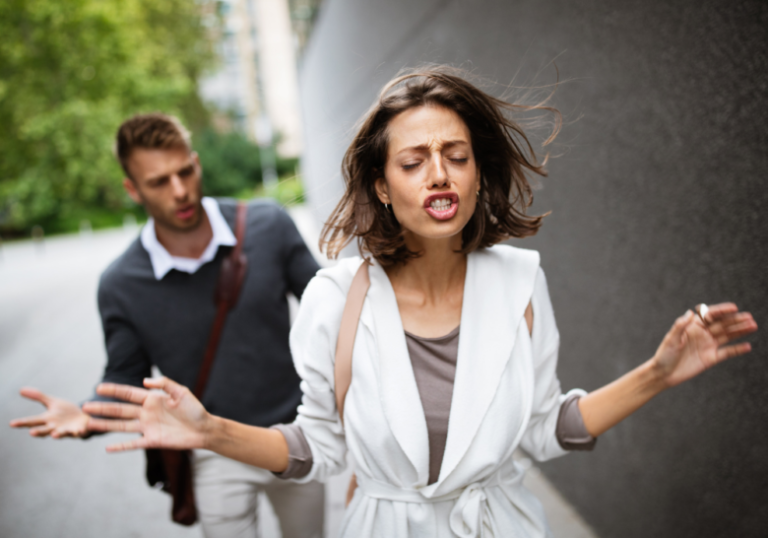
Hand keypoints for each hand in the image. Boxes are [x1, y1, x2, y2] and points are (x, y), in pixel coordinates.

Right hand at [9, 388, 89, 437]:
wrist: (84, 419)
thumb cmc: (66, 413)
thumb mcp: (52, 403)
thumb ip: (38, 397)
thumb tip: (20, 389)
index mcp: (47, 419)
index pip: (32, 421)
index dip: (22, 423)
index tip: (11, 423)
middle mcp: (55, 427)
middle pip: (45, 430)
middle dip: (38, 432)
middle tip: (31, 432)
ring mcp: (67, 430)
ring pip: (61, 434)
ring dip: (57, 435)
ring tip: (54, 435)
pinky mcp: (80, 431)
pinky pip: (80, 432)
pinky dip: (80, 432)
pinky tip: (80, 431)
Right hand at [82, 377, 209, 452]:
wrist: (204, 429)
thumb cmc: (194, 409)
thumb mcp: (181, 392)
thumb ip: (164, 384)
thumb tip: (145, 380)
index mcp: (152, 399)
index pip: (129, 394)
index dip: (114, 390)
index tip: (99, 387)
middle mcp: (146, 413)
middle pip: (120, 410)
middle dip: (102, 408)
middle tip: (84, 407)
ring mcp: (147, 427)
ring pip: (122, 426)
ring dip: (106, 425)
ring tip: (89, 423)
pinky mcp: (152, 440)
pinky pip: (133, 444)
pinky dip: (121, 446)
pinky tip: (107, 448)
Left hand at [653, 303, 756, 387]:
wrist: (663, 374)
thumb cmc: (664, 355)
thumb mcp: (671, 339)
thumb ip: (681, 326)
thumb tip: (691, 312)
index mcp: (693, 326)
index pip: (710, 315)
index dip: (722, 310)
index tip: (734, 308)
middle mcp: (702, 334)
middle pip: (722, 324)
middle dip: (735, 320)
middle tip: (749, 317)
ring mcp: (708, 345)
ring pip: (727, 336)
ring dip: (740, 331)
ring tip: (752, 326)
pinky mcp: (711, 358)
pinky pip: (727, 352)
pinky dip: (737, 349)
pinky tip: (747, 346)